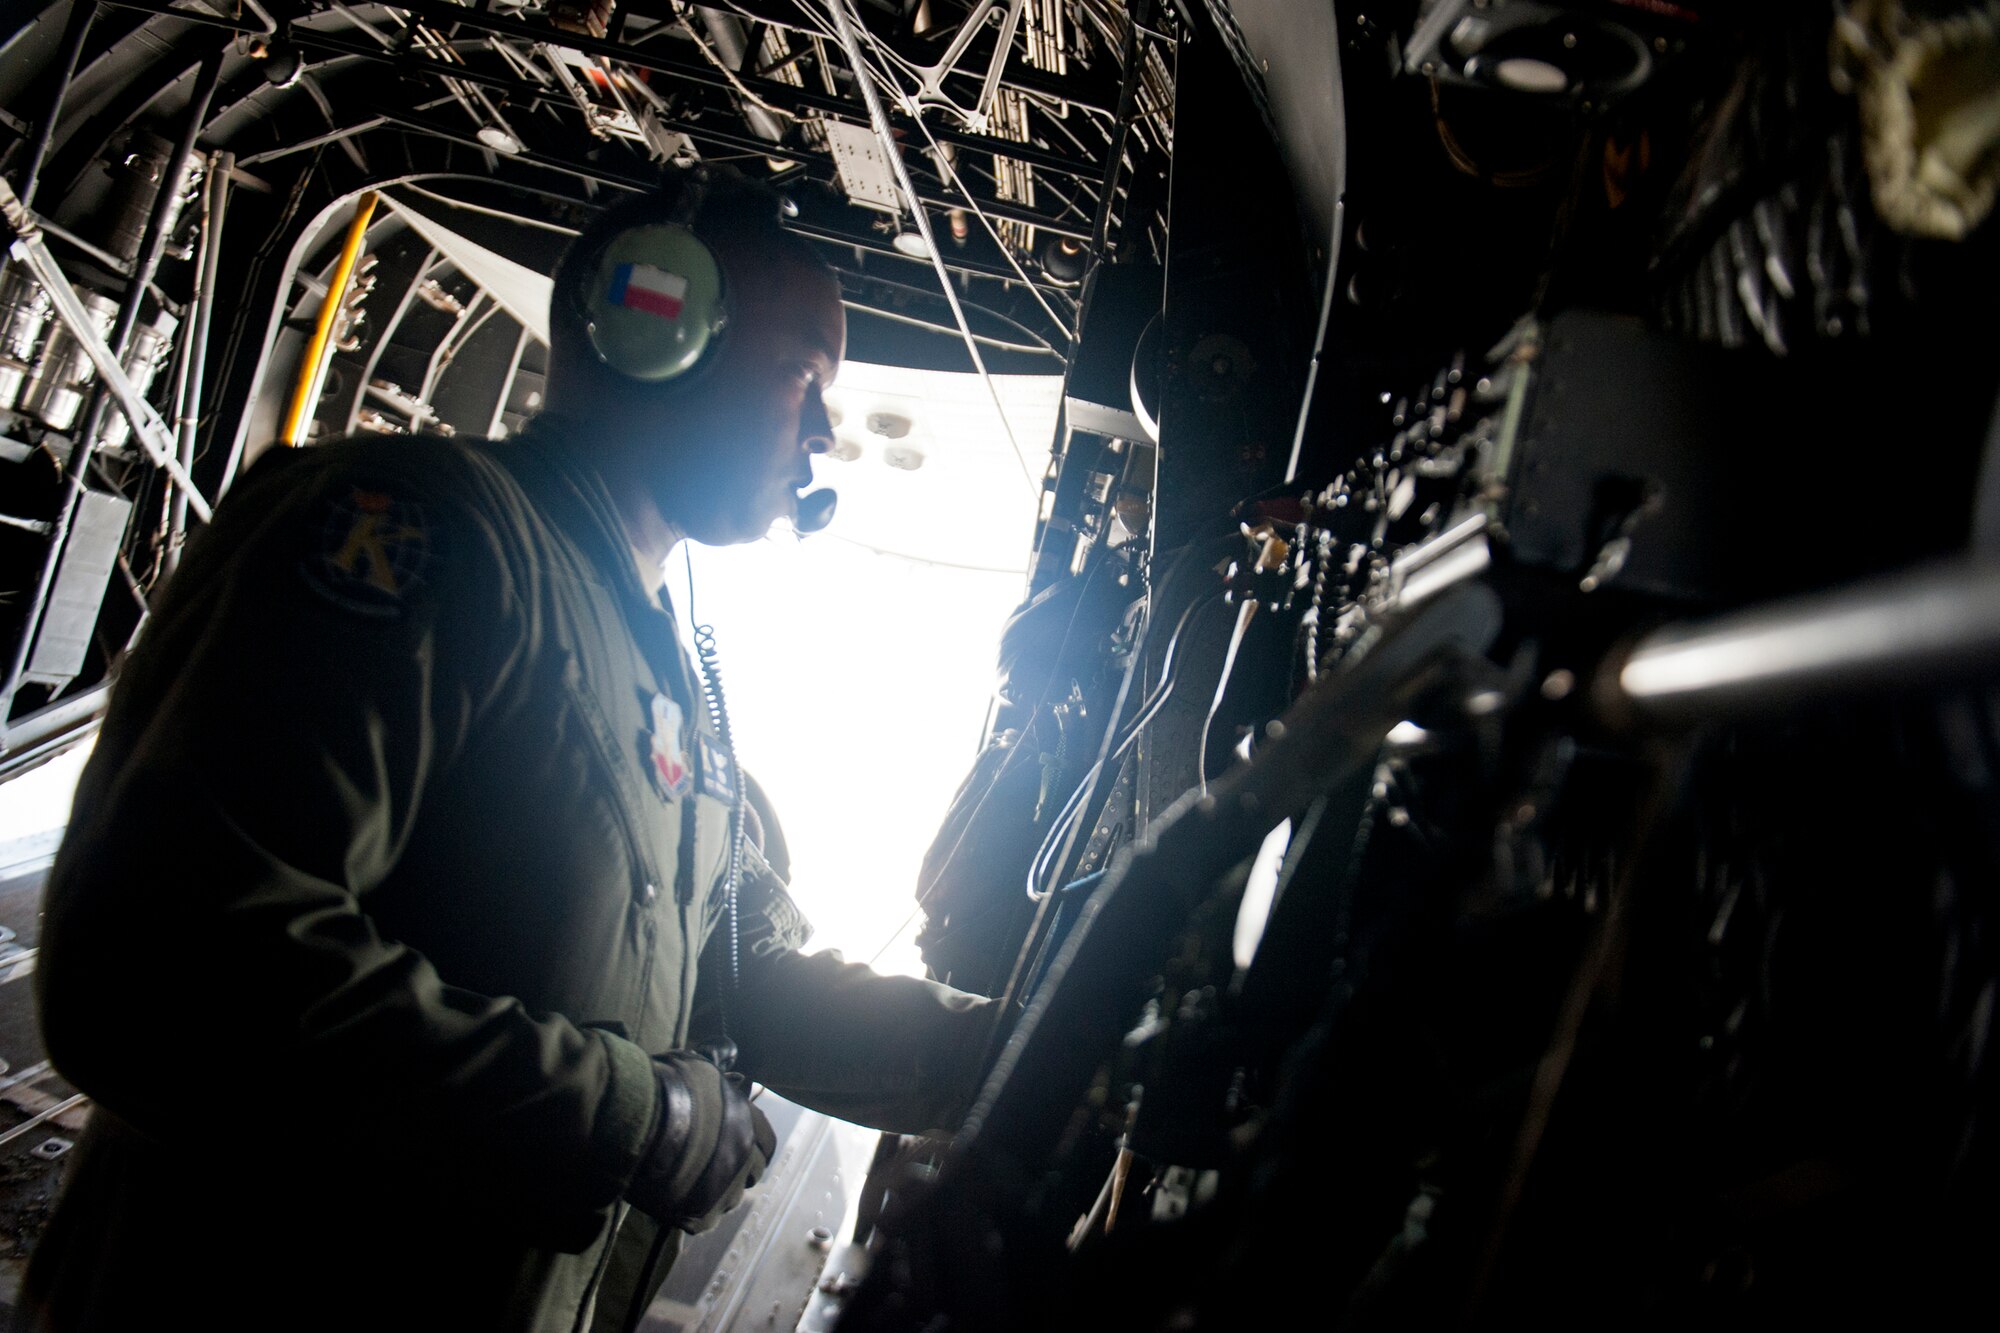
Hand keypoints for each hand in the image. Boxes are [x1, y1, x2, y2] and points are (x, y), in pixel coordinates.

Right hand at [628, 1051, 776, 1232]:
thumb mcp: (699, 1069)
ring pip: (728, 1197)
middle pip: (751, 1173)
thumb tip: (724, 1067)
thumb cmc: (665, 1088)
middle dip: (737, 1168)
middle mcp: (743, 1159)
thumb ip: (717, 1078)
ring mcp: (723, 1192)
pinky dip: (691, 1209)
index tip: (740, 1145)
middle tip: (711, 1164)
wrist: (634, 1123)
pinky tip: (674, 1197)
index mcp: (749, 1124)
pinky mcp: (699, 1218)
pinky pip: (703, 1218)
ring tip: (689, 1181)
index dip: (754, 1144)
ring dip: (716, 1190)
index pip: (767, 1142)